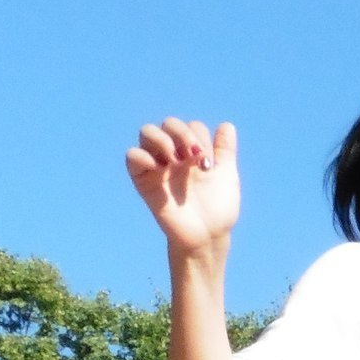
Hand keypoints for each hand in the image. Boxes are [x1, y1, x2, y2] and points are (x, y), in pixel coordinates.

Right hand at [125, 118, 240, 259]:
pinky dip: (142, 155)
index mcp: (194, 152)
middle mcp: (174, 155)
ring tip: (175, 159)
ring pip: (147, 132)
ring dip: (163, 139)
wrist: (208, 235)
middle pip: (169, 123)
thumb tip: (227, 125)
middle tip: (194, 156)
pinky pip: (132, 156)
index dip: (201, 138)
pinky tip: (160, 167)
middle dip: (183, 133)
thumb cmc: (218, 209)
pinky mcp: (144, 180)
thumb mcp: (226, 177)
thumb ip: (225, 151)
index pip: (192, 126)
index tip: (209, 163)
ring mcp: (158, 165)